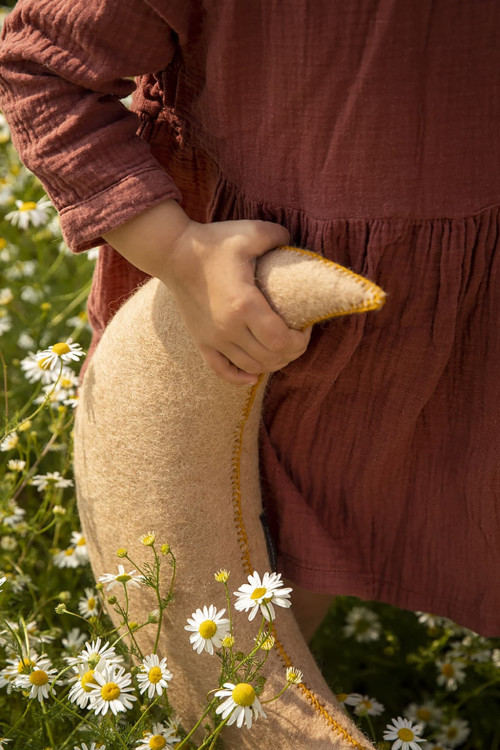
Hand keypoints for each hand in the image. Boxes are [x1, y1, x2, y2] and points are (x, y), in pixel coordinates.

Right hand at [104, 200, 310, 384]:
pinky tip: (253, 376)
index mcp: (245, 305)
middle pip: (270, 358)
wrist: (173, 253)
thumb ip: (279, 236)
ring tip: (281, 350)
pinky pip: (221, 370)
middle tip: (298, 338)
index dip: (300, 341)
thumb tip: (296, 243)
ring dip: (272, 364)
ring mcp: (213, 338)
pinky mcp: (201, 341)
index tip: (306, 327)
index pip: (281, 341)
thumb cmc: (214, 242)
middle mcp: (229, 328)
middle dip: (292, 352)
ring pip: (251, 367)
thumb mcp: (250, 233)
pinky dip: (240, 378)